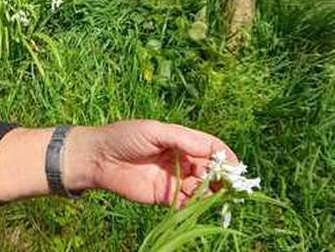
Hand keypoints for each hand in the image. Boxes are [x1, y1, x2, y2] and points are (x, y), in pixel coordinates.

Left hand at [65, 120, 237, 207]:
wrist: (98, 158)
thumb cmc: (124, 137)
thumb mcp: (154, 130)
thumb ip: (182, 139)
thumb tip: (211, 149)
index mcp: (180, 140)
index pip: (210, 147)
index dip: (225, 156)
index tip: (236, 167)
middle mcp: (181, 159)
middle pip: (210, 169)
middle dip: (222, 177)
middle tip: (232, 185)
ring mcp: (174, 179)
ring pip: (201, 188)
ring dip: (211, 192)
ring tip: (218, 195)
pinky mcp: (164, 196)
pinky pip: (185, 202)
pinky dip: (195, 205)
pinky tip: (200, 203)